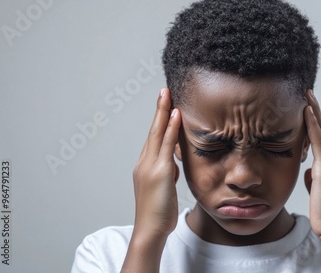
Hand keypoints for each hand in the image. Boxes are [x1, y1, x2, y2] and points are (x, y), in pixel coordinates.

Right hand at [131, 87, 180, 237]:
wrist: (151, 230)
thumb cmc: (158, 213)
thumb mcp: (163, 189)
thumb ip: (168, 174)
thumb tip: (173, 166)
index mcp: (146, 166)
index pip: (154, 138)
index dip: (159, 120)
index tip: (164, 104)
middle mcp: (145, 163)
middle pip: (153, 130)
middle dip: (159, 109)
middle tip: (164, 90)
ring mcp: (151, 167)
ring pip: (158, 133)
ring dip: (163, 112)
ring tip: (168, 94)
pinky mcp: (160, 172)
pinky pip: (166, 145)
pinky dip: (170, 128)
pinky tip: (176, 115)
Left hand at [303, 89, 320, 240]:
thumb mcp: (317, 192)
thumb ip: (313, 179)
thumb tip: (308, 172)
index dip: (315, 122)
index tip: (308, 107)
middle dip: (316, 111)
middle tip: (308, 93)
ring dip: (315, 113)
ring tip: (307, 96)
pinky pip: (319, 143)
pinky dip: (314, 127)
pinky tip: (308, 113)